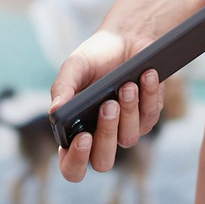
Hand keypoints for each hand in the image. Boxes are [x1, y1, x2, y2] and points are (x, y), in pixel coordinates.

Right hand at [47, 31, 165, 182]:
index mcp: (75, 131)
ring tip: (126, 84)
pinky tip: (146, 75)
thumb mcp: (74, 67)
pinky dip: (148, 94)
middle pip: (103, 162)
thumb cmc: (95, 56)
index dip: (76, 161)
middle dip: (106, 134)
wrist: (127, 38)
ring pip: (128, 138)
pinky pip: (150, 116)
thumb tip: (55, 112)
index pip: (72, 165)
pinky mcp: (148, 117)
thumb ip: (62, 88)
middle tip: (108, 105)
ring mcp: (125, 130)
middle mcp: (100, 136)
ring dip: (128, 110)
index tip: (82, 137)